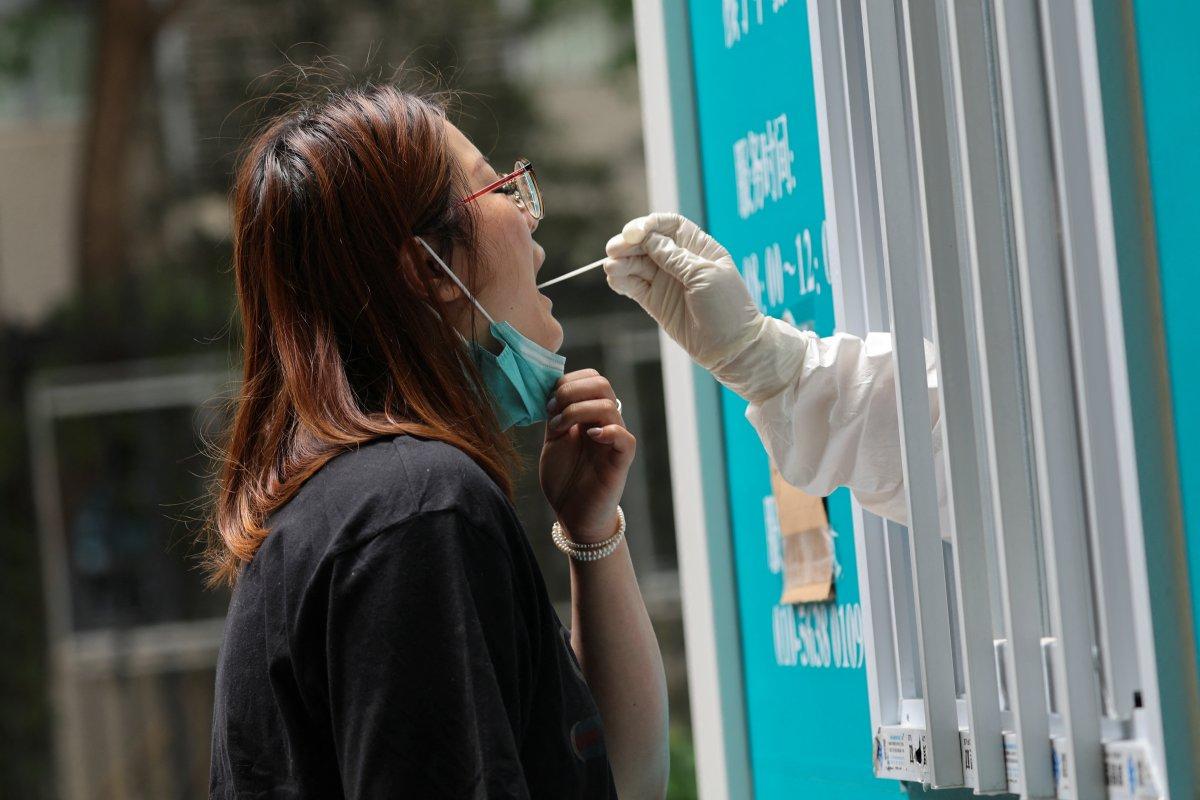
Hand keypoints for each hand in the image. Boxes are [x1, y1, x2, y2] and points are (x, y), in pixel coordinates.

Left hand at [539, 369, 635, 543]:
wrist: (572, 514)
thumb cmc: (563, 479)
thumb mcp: (553, 441)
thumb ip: (555, 415)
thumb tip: (550, 389)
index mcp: (590, 414)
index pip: (591, 378)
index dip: (568, 382)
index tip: (548, 402)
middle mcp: (605, 422)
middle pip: (602, 384)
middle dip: (572, 391)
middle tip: (553, 411)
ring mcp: (614, 440)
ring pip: (608, 406)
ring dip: (577, 410)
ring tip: (559, 429)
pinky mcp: (621, 460)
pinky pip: (624, 437)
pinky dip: (607, 431)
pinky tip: (588, 436)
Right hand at [604, 212, 763, 371]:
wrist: (731, 347)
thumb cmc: (726, 307)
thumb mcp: (704, 276)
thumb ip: (675, 257)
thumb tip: (648, 239)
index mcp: (698, 247)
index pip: (670, 226)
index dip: (650, 225)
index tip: (635, 232)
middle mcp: (679, 261)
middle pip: (647, 242)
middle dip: (629, 244)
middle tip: (613, 250)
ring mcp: (666, 281)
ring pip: (636, 263)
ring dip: (621, 262)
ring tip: (611, 268)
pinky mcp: (655, 301)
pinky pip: (633, 285)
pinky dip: (621, 281)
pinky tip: (614, 280)